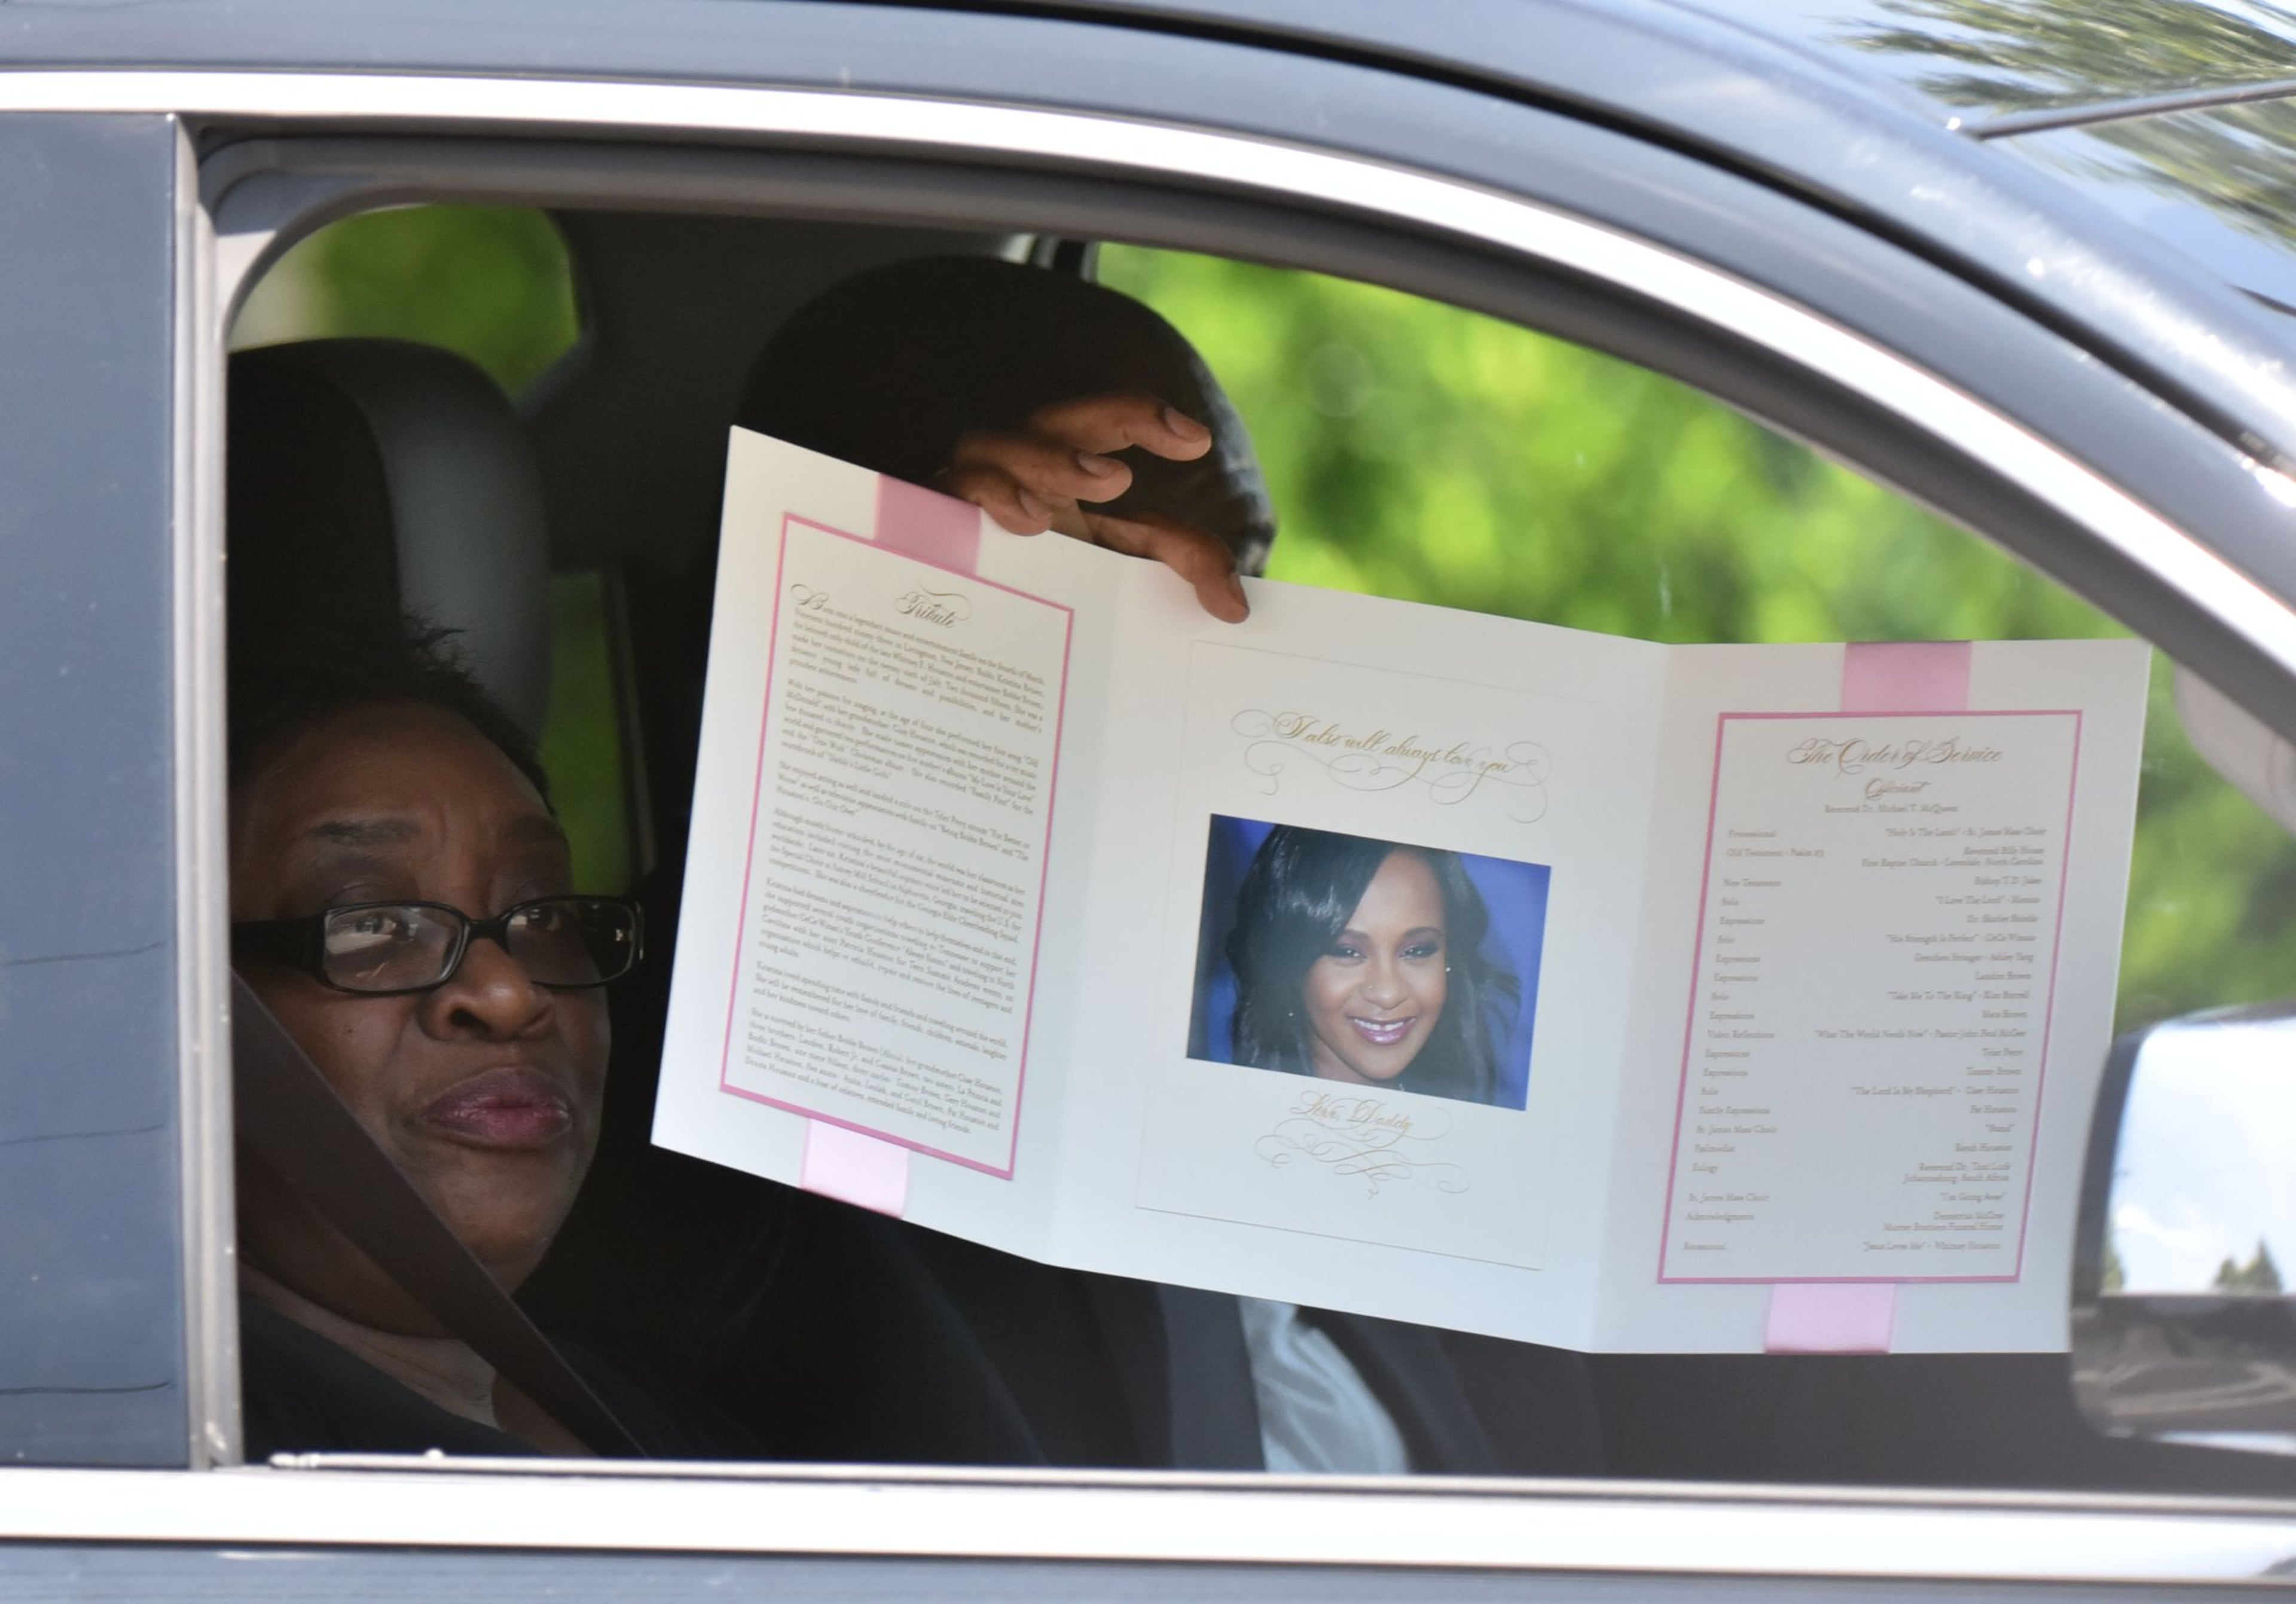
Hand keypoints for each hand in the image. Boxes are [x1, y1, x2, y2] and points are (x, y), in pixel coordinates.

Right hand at [935, 394, 1248, 622]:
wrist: (953, 630)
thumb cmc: (1042, 583)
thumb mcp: (1117, 569)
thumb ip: (1179, 564)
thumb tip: (1236, 606)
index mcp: (1067, 465)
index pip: (1109, 423)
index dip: (1146, 418)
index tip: (1195, 442)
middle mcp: (1020, 463)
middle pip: (1053, 420)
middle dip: (1098, 427)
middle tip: (1126, 475)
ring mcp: (971, 488)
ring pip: (993, 450)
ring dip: (1043, 465)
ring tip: (1077, 496)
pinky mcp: (930, 520)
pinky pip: (946, 498)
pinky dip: (988, 500)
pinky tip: (1021, 520)